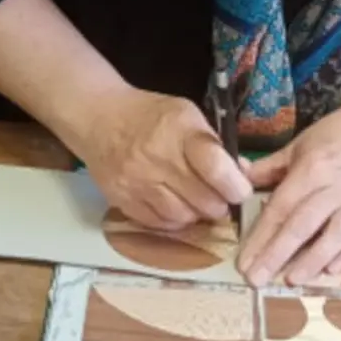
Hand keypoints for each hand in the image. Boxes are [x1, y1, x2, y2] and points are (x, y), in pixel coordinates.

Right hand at [71, 84, 252, 230]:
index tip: (241, 191)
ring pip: (182, 217)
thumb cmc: (152, 115)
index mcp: (180, 131)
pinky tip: (175, 206)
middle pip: (203, 200)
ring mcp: (137, 183)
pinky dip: (173, 221)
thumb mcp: (188, 115)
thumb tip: (242, 175)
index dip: (235, 186)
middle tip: (220, 199)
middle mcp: (157, 159)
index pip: (214, 167)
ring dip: (196, 215)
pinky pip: (158, 224)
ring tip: (196, 202)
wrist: (99, 118)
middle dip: (219, 204)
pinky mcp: (121, 200)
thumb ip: (214, 144)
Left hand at [237, 93, 340, 285]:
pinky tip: (332, 269)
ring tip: (293, 279)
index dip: (262, 236)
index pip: (282, 207)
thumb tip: (238, 181)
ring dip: (313, 260)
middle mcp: (336, 187)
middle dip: (279, 254)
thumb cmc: (336, 135)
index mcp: (312, 168)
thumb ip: (270, 167)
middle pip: (304, 225)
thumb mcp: (299, 144)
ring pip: (336, 235)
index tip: (245, 261)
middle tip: (258, 279)